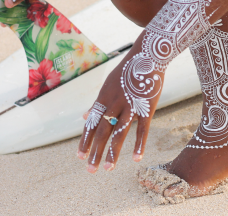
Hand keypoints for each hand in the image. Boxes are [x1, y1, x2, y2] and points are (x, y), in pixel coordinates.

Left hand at [77, 35, 164, 172]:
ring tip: (107, 169)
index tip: (79, 156)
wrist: (148, 56)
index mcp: (103, 98)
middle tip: (90, 170)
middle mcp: (114, 104)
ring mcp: (130, 106)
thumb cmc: (127, 71)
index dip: (85, 141)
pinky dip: (139, 144)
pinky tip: (135, 159)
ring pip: (119, 133)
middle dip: (94, 152)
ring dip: (112, 153)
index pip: (91, 124)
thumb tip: (84, 117)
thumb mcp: (108, 84)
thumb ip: (97, 103)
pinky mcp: (147, 107)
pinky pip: (142, 129)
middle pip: (102, 132)